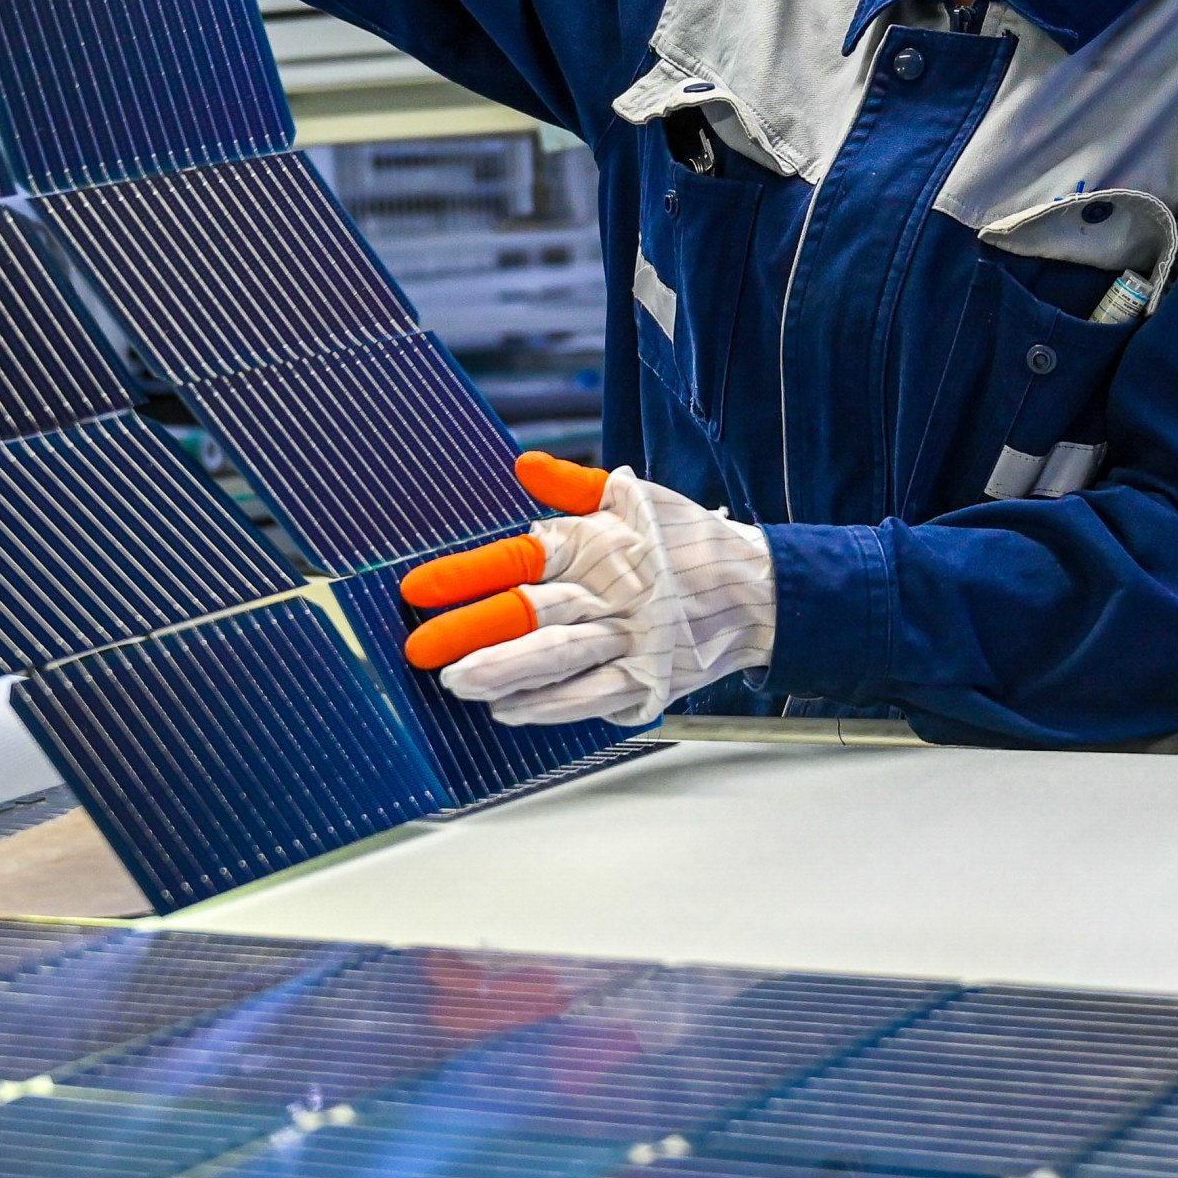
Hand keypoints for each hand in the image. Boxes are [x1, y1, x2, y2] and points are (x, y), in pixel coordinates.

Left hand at [398, 452, 776, 728]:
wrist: (760, 593)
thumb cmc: (688, 543)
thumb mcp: (636, 501)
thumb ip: (574, 486)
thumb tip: (522, 465)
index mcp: (602, 544)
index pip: (524, 556)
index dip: (469, 571)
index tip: (418, 586)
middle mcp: (614, 593)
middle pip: (535, 612)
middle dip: (474, 629)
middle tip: (421, 648)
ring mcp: (633, 641)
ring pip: (561, 658)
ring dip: (506, 672)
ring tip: (458, 684)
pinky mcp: (651, 681)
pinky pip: (593, 697)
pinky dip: (551, 706)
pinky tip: (509, 712)